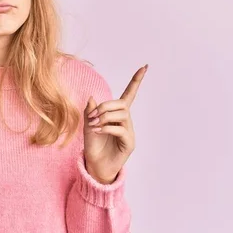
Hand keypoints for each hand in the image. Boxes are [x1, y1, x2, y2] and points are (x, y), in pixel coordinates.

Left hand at [83, 64, 148, 183]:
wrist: (95, 165)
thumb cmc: (93, 145)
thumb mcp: (87, 125)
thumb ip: (90, 111)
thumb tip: (92, 97)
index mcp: (117, 114)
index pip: (129, 94)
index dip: (136, 81)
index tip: (145, 66)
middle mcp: (126, 121)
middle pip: (122, 104)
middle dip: (105, 106)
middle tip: (92, 117)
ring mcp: (129, 131)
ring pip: (122, 115)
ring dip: (105, 117)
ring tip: (94, 125)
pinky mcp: (129, 143)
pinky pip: (121, 129)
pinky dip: (108, 127)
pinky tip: (98, 131)